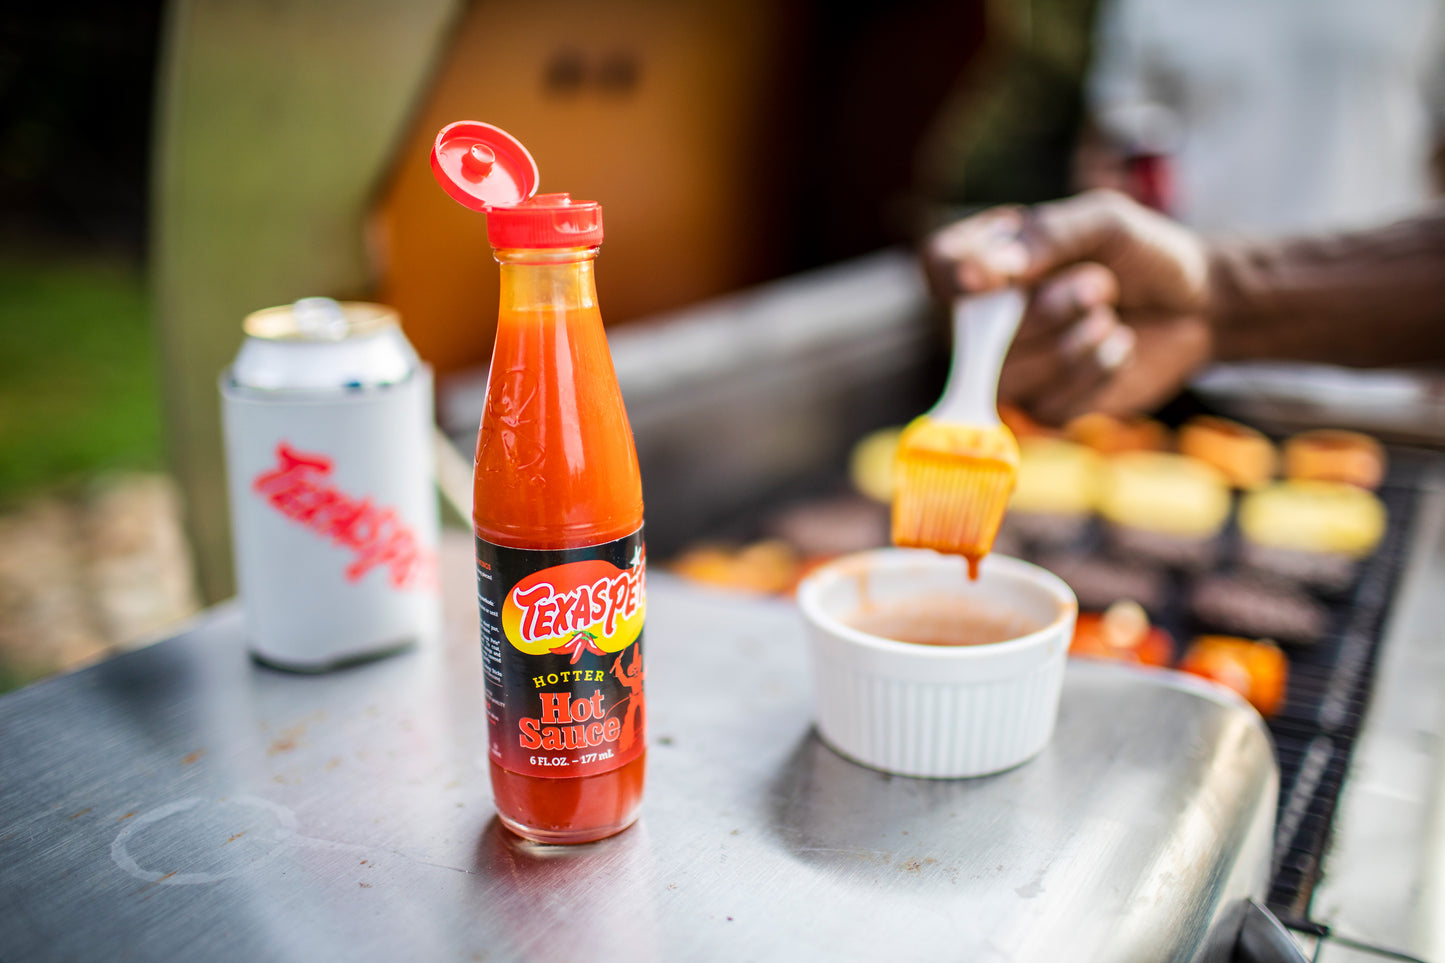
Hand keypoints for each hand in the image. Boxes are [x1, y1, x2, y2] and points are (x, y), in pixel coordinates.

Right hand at [922, 190, 1214, 424]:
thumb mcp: (1104, 222)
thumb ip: (1048, 235)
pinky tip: (1117, 347)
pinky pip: (1050, 405)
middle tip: (1101, 284)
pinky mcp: (1044, 408)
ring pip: (1013, 374)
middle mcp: (985, 317)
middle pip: (976, 330)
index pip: (940, 263)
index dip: (955, 274)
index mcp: (989, 257)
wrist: (1197, 305)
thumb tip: (989, 272)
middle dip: (1050, 308)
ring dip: (1078, 341)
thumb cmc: (1143, 255)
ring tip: (1110, 316)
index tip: (986, 280)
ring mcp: (1012, 367)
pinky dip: (1096, 371)